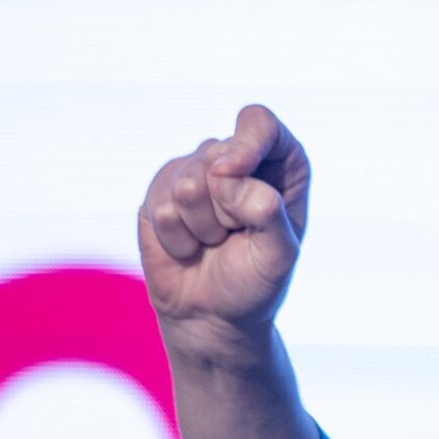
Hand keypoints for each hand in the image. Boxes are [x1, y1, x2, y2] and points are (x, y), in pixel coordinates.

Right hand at [137, 104, 311, 366]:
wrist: (213, 314)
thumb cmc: (255, 281)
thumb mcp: (278, 254)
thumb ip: (266, 211)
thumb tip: (227, 175)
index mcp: (278, 163)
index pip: (259, 124)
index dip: (245, 143)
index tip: (234, 171)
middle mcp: (235, 158)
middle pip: (218, 157)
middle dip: (227, 209)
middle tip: (235, 235)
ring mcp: (194, 172)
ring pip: (187, 185)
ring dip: (202, 229)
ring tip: (212, 243)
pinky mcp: (159, 192)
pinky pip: (160, 208)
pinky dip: (177, 240)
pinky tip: (188, 248)